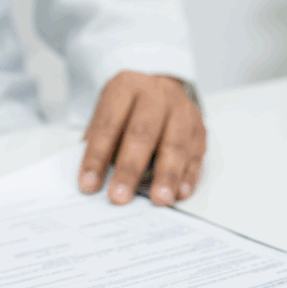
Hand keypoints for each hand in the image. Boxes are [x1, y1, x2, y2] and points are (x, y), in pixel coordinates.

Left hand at [78, 71, 205, 205]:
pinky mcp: (199, 128)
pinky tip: (180, 193)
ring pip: (175, 145)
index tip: (87, 185)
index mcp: (125, 87)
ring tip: (158, 200)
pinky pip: (196, 154)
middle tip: (119, 197)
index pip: (108, 125)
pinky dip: (188, 176)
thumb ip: (98, 142)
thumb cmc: (128, 109)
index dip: (96, 157)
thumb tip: (91, 180)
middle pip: (142, 133)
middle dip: (130, 169)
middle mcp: (156, 95)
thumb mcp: (106, 113)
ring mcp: (182, 110)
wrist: (160, 89)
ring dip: (167, 176)